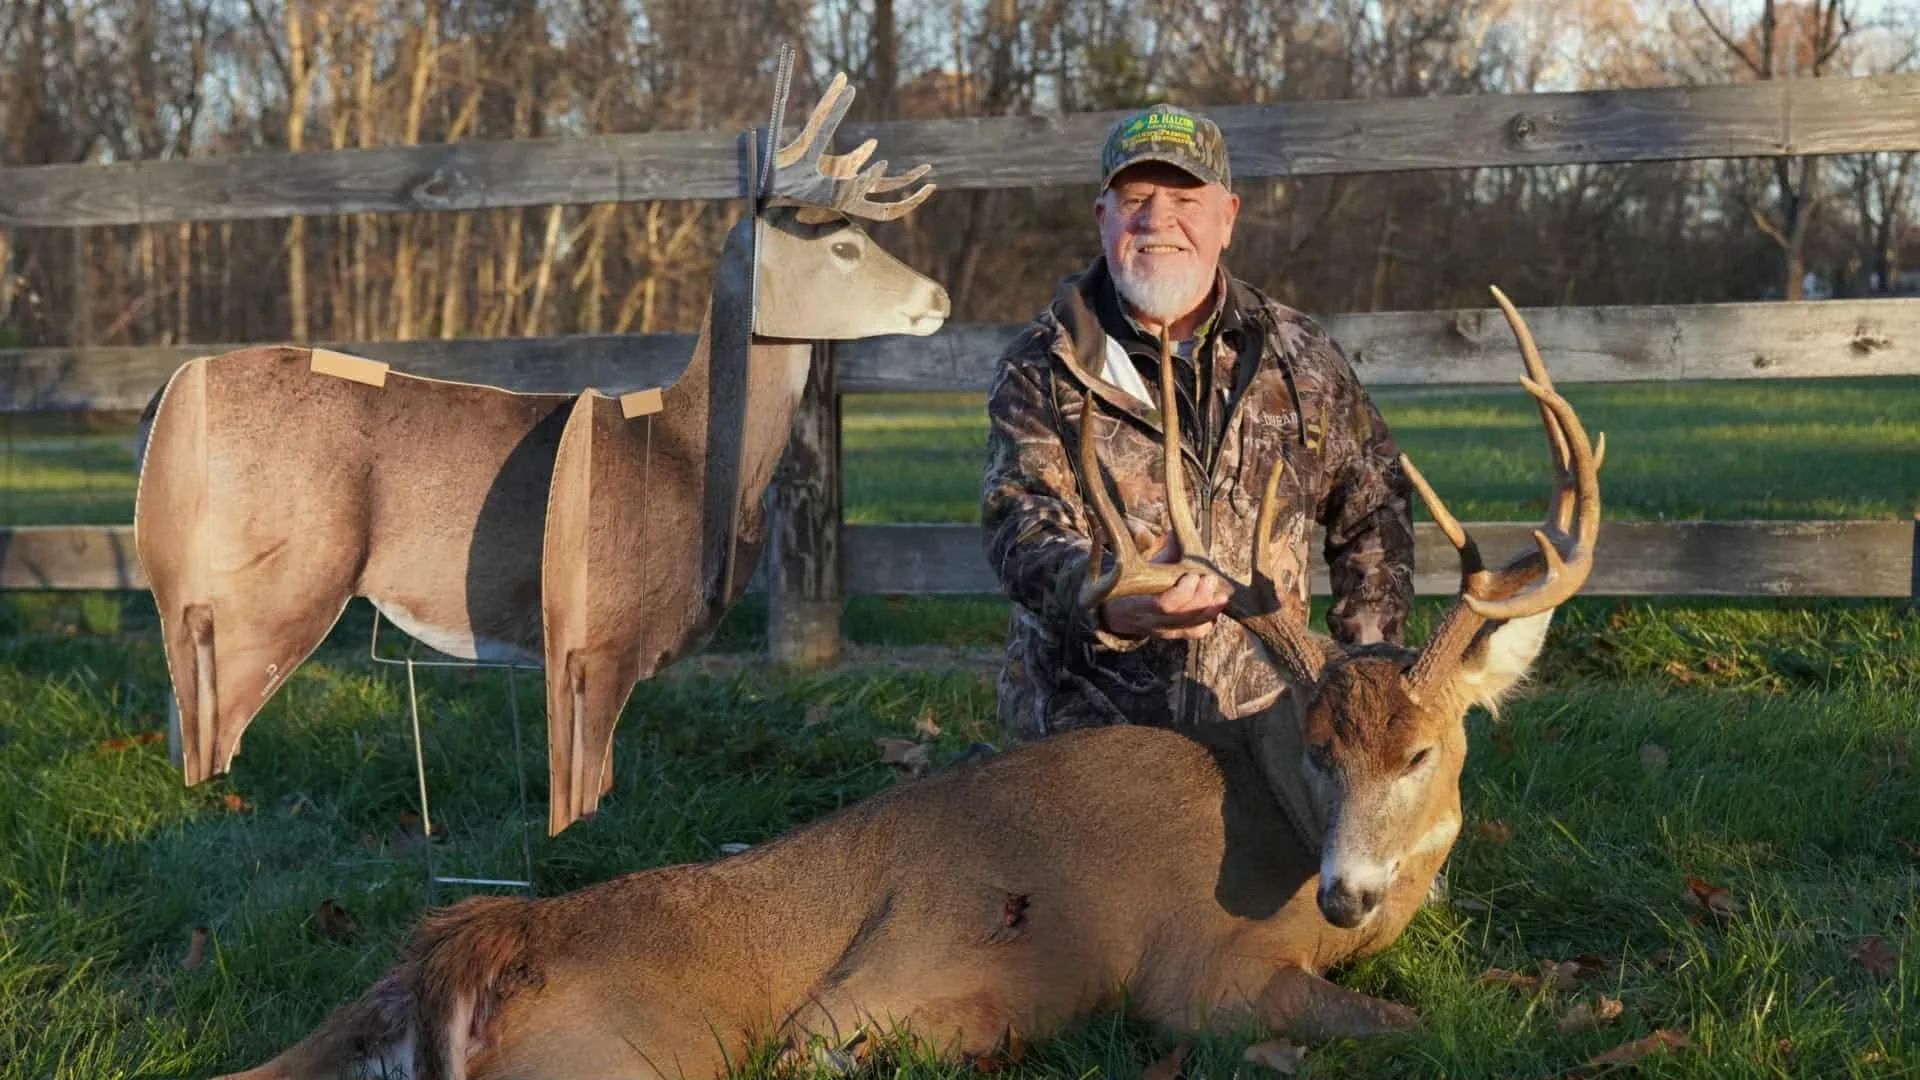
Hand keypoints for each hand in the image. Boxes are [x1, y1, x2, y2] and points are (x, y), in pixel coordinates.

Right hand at [1097, 531, 1230, 640]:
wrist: (1118, 613)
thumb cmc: (1133, 585)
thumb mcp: (1141, 569)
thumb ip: (1162, 555)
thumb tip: (1175, 533)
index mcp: (1137, 603)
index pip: (1163, 605)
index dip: (1182, 593)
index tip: (1193, 576)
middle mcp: (1150, 621)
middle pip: (1180, 616)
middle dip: (1200, 598)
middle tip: (1211, 580)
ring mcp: (1163, 631)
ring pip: (1191, 626)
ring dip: (1209, 609)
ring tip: (1221, 594)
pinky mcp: (1174, 634)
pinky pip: (1195, 633)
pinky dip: (1209, 620)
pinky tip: (1215, 607)